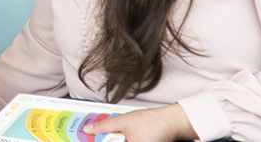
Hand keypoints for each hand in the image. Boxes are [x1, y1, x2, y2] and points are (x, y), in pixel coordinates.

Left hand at [82, 104, 196, 141]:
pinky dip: (124, 138)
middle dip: (109, 137)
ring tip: (109, 132)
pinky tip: (123, 134)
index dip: (99, 140)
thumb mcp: (124, 121)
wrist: (173, 121)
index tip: (87, 136)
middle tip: (94, 132)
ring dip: (117, 137)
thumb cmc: (153, 122)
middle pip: (116, 141)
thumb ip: (105, 126)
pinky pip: (129, 141)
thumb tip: (88, 129)